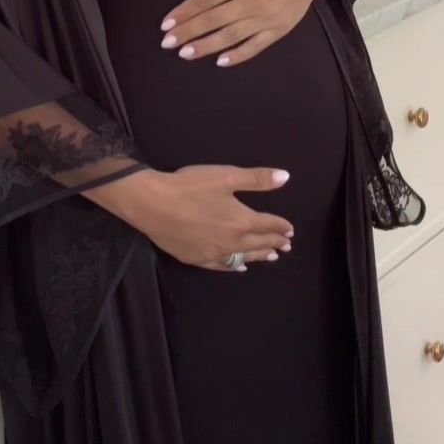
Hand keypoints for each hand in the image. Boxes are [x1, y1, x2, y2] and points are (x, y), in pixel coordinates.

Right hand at [84, 164, 294, 269]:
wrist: (153, 203)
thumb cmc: (190, 186)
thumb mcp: (226, 176)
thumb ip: (257, 179)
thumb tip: (285, 177)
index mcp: (241, 221)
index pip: (268, 225)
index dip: (281, 227)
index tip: (291, 230)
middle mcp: (231, 242)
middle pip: (258, 244)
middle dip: (274, 243)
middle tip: (286, 245)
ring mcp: (213, 253)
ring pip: (243, 257)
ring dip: (259, 256)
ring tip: (271, 256)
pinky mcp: (196, 259)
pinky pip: (222, 266)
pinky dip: (234, 267)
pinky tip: (239, 267)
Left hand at [159, 0, 338, 65]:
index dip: (185, 12)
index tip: (166, 23)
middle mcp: (253, 2)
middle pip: (213, 20)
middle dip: (188, 32)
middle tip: (167, 43)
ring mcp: (266, 18)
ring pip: (230, 37)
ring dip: (206, 46)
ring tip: (185, 54)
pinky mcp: (279, 30)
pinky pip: (255, 47)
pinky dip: (238, 56)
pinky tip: (220, 61)